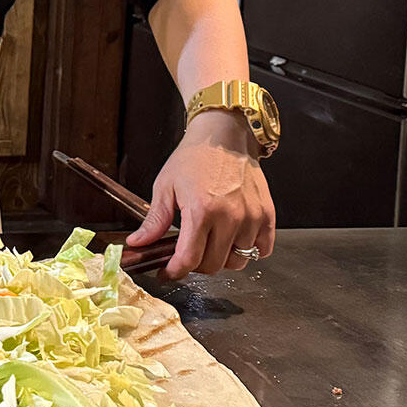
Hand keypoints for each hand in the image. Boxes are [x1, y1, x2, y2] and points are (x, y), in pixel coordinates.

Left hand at [122, 112, 275, 277]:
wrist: (224, 135)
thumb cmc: (194, 158)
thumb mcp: (166, 186)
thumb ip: (154, 220)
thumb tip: (138, 243)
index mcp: (202, 210)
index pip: (189, 259)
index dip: (174, 271)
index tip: (168, 271)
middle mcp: (230, 217)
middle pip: (213, 265)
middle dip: (196, 266)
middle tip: (187, 254)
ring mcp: (252, 217)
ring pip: (238, 261)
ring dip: (223, 259)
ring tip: (211, 244)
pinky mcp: (267, 214)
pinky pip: (262, 249)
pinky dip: (249, 251)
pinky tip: (234, 239)